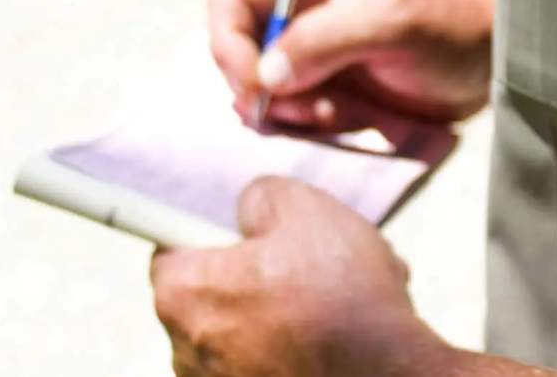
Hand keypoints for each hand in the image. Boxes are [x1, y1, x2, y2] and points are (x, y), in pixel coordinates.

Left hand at [150, 177, 452, 376]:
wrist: (385, 372)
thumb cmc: (338, 292)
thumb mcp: (302, 207)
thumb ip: (259, 196)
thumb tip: (248, 211)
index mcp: (183, 292)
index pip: (171, 249)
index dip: (212, 233)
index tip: (248, 234)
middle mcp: (186, 349)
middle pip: (212, 293)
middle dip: (256, 275)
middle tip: (306, 263)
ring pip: (245, 331)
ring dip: (281, 313)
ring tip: (338, 299)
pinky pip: (268, 362)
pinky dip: (298, 347)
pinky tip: (341, 333)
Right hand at [209, 0, 493, 128]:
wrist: (491, 63)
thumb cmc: (450, 25)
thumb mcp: (392, 21)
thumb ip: (325, 39)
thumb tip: (265, 75)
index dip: (231, 44)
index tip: (259, 85)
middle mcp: (298, 8)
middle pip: (235, 50)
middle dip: (262, 88)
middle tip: (309, 107)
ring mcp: (309, 50)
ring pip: (259, 90)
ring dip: (289, 112)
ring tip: (338, 111)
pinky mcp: (324, 87)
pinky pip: (289, 115)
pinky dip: (309, 126)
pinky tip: (349, 118)